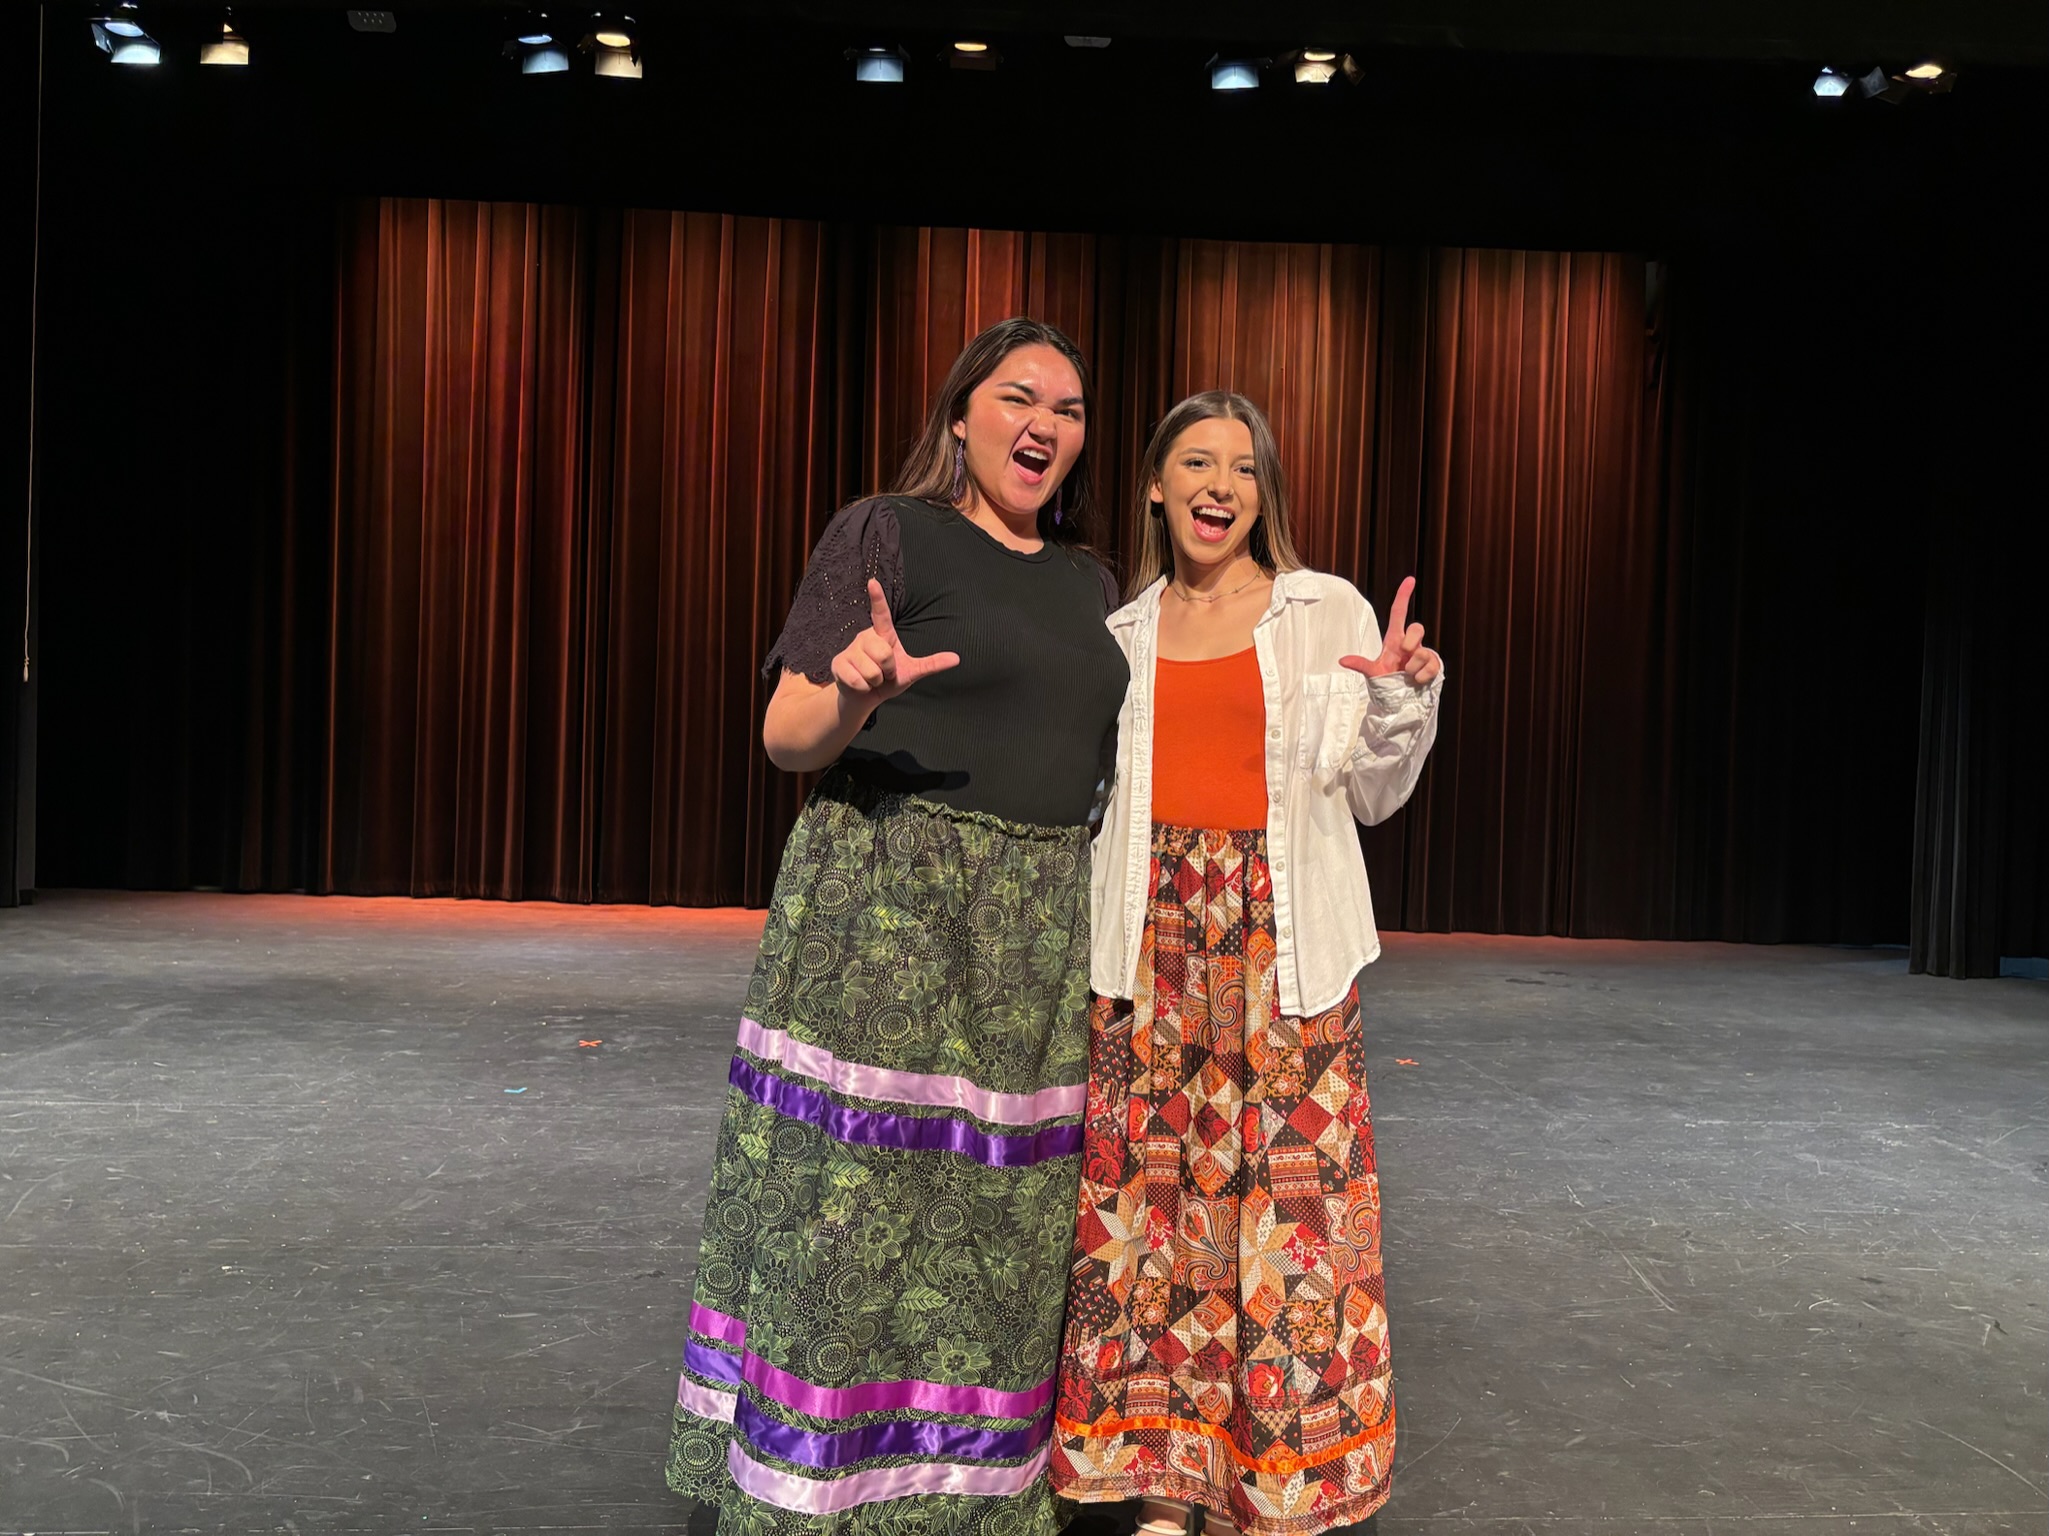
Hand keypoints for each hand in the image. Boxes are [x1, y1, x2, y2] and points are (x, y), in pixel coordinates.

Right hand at [830, 579, 959, 705]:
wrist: (864, 697)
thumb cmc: (887, 680)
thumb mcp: (911, 671)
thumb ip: (931, 664)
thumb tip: (957, 658)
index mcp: (883, 635)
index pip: (881, 614)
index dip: (878, 598)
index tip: (873, 582)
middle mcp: (865, 637)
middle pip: (884, 654)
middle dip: (888, 670)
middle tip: (884, 673)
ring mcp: (850, 650)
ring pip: (871, 670)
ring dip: (876, 681)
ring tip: (872, 678)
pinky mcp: (838, 664)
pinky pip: (858, 680)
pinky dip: (864, 688)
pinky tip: (860, 684)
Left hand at [1339, 576, 1442, 686]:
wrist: (1400, 703)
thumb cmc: (1386, 684)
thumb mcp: (1373, 674)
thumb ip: (1361, 665)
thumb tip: (1342, 660)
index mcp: (1394, 640)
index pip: (1399, 613)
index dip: (1404, 596)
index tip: (1410, 579)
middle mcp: (1410, 644)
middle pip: (1418, 627)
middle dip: (1411, 640)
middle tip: (1404, 653)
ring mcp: (1423, 654)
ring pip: (1423, 651)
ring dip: (1413, 667)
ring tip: (1406, 676)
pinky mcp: (1433, 666)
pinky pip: (1432, 665)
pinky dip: (1422, 676)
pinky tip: (1416, 681)